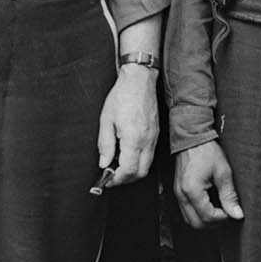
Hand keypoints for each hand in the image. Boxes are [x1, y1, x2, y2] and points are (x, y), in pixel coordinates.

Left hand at [93, 66, 159, 190]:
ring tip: (119, 166)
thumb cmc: (122, 96)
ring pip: (147, 166)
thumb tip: (104, 163)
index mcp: (133, 139)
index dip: (117, 179)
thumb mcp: (106, 120)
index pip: (128, 170)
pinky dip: (139, 162)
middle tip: (112, 176)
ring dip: (133, 171)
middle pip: (140, 173)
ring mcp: (154, 138)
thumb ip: (105, 145)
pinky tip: (128, 155)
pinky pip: (150, 156)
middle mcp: (147, 141)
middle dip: (126, 179)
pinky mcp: (156, 134)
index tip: (108, 179)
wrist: (139, 81)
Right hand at [174, 143, 244, 227]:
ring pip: (190, 220)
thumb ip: (229, 195)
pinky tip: (210, 204)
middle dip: (214, 223)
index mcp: (192, 190)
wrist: (191, 138)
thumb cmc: (207, 151)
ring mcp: (178, 194)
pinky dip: (198, 213)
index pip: (208, 217)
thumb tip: (237, 214)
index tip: (232, 210)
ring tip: (219, 209)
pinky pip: (186, 211)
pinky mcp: (178, 192)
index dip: (223, 218)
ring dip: (205, 220)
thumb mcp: (223, 172)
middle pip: (197, 224)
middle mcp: (182, 195)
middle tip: (226, 213)